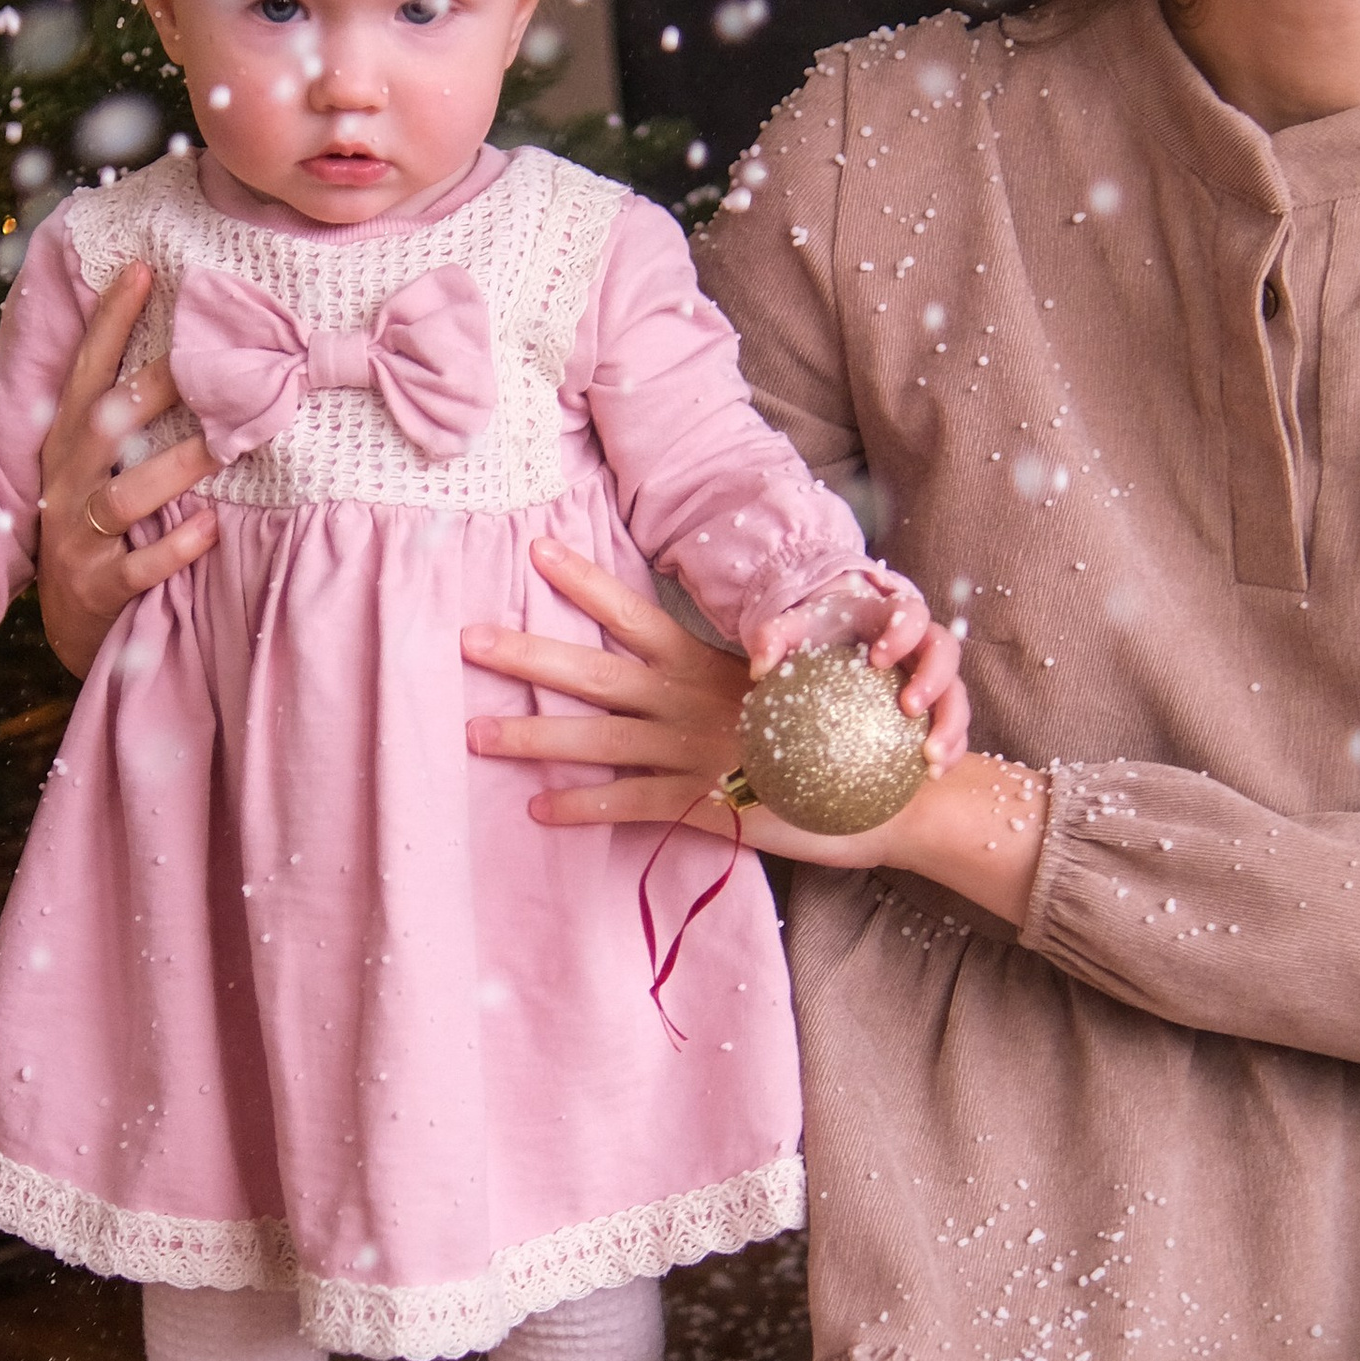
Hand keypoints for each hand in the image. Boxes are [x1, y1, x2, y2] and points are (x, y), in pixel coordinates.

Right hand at [35, 261, 219, 676]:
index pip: (87, 370)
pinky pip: (138, 566)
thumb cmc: (101, 524)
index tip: (142, 269)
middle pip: (106, 423)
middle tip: (213, 360)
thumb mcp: (98, 465)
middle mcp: (67, 480)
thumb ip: (129, 415)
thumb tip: (192, 347)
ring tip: (228, 446)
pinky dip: (175, 548)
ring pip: (125, 496)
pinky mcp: (96, 586)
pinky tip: (211, 527)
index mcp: (67, 442)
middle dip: (157, 389)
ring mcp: (77, 535)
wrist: (69, 620)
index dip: (109, 319)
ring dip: (177, 467)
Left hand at [464, 536, 1042, 917]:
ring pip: (596, 741)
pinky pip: (631, 806)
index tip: (535, 550)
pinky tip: (536, 810)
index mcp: (708, 663)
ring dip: (532, 738)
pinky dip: (583, 809)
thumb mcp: (783, 682)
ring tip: (473, 733)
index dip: (583, 583)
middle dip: (526, 654)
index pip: (634, 613)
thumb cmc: (840, 727)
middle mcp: (691, 701)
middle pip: (593, 672)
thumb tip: (683, 668)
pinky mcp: (705, 806)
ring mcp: (694, 754)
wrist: (894, 787)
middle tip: (465, 638)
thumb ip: (727, 676)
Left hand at [749, 567, 971, 773]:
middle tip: (910, 709)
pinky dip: (951, 751)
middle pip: (946, 654)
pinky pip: (955, 728)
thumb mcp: (792, 628)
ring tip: (931, 759)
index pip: (910, 614)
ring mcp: (934, 676)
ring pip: (958, 696)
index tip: (879, 659)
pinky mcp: (937, 706)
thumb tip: (759, 668)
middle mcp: (921, 644)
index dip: (903, 633)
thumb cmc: (817, 633)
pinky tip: (931, 776)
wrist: (837, 640)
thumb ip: (772, 638)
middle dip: (934, 681)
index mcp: (893, 615)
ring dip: (952, 727)